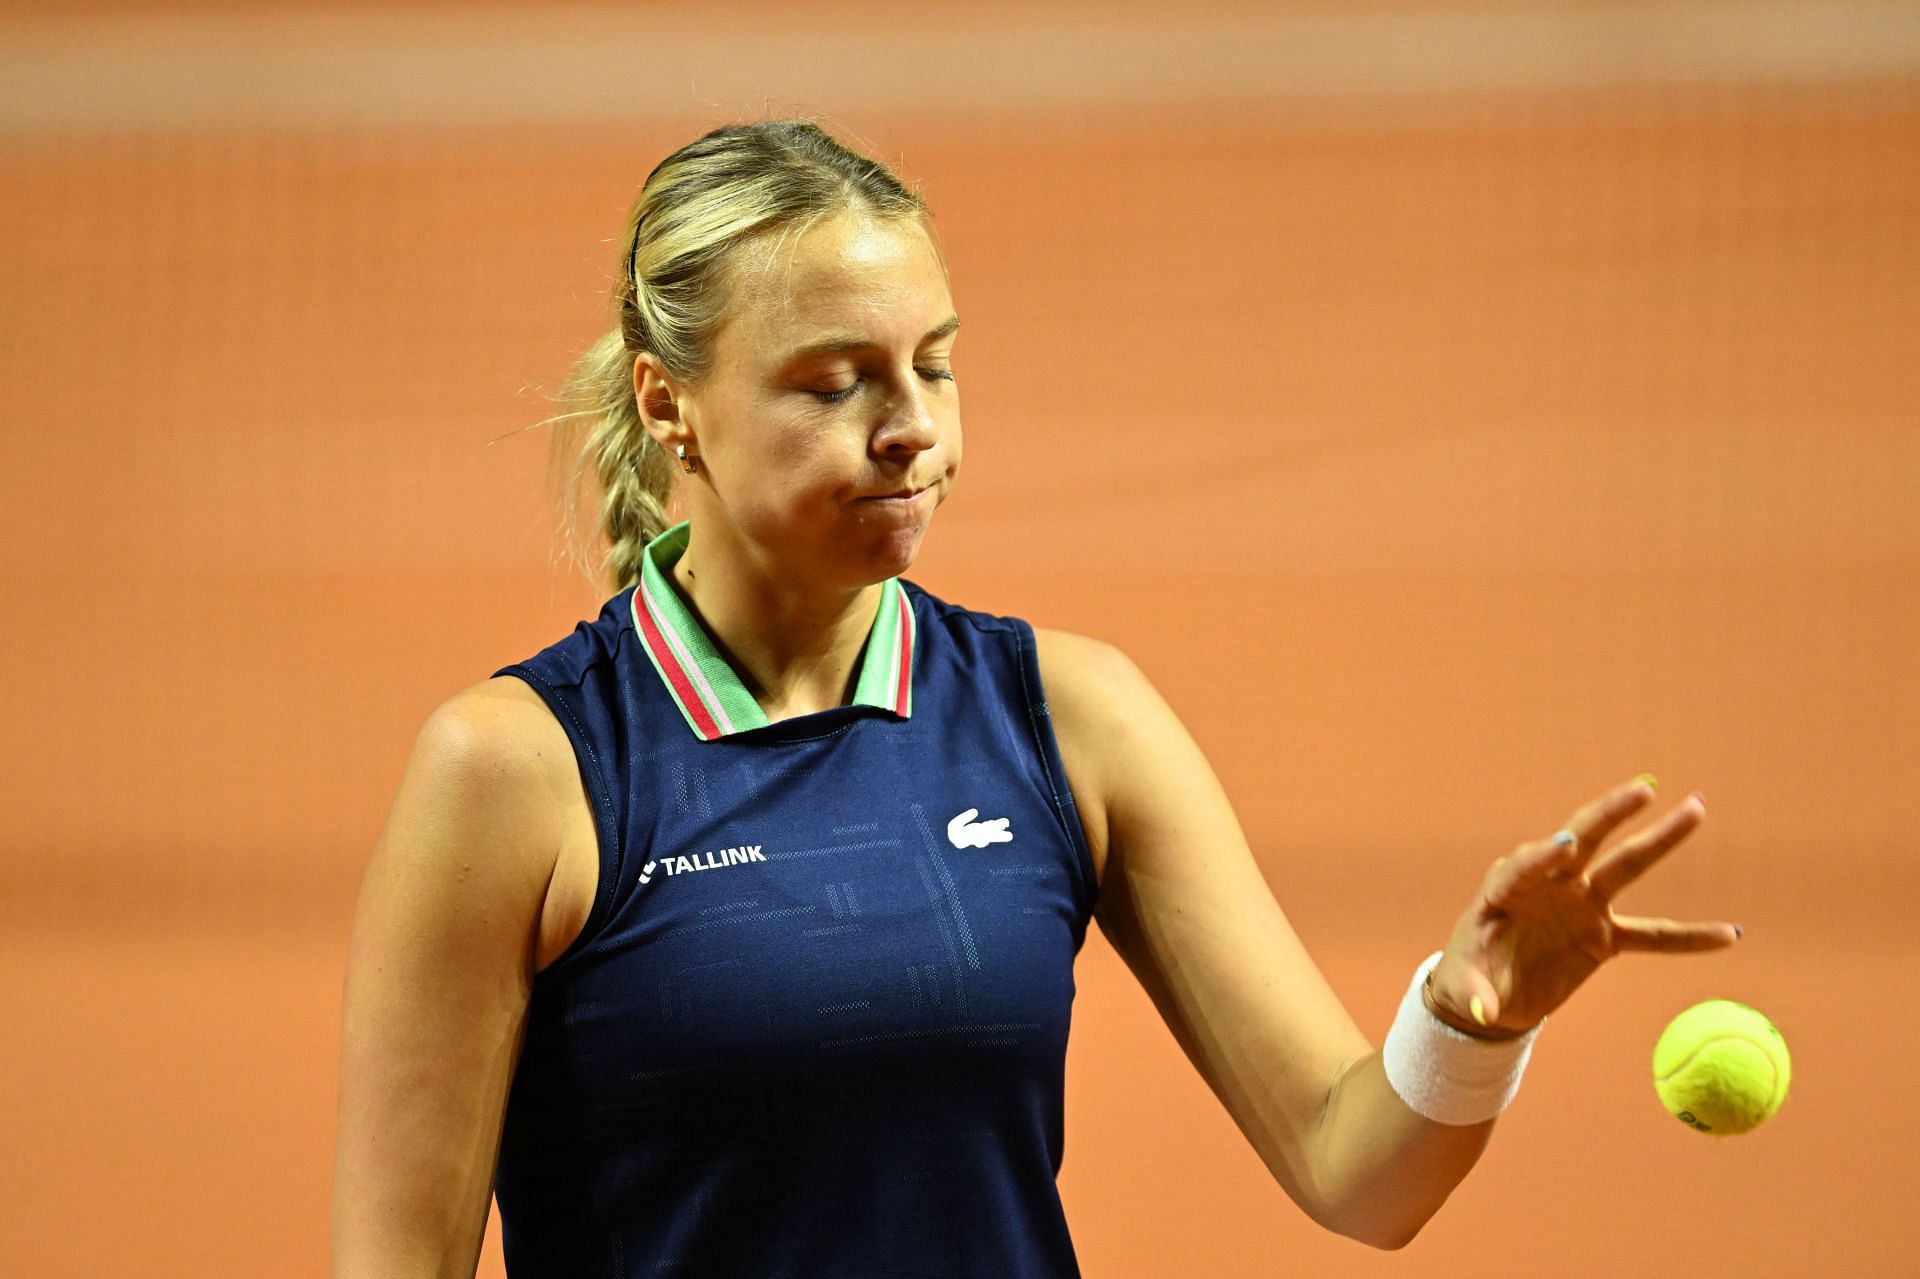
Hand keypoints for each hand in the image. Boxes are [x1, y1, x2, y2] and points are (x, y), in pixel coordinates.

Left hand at [1427, 777, 1739, 1038]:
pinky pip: (1652, 936)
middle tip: (1643, 791)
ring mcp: (1579, 906)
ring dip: (1660, 839)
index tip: (1563, 848)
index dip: (1540, 857)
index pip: (1523, 867)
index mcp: (1504, 891)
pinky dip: (1687, 937)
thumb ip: (1476, 994)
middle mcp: (1547, 886)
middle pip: (1581, 842)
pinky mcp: (1602, 937)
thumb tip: (1487, 1013)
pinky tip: (1728, 933)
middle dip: (1609, 814)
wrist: (1490, 995)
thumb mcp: (1464, 988)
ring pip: (1624, 867)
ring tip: (1697, 807)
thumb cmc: (1469, 980)